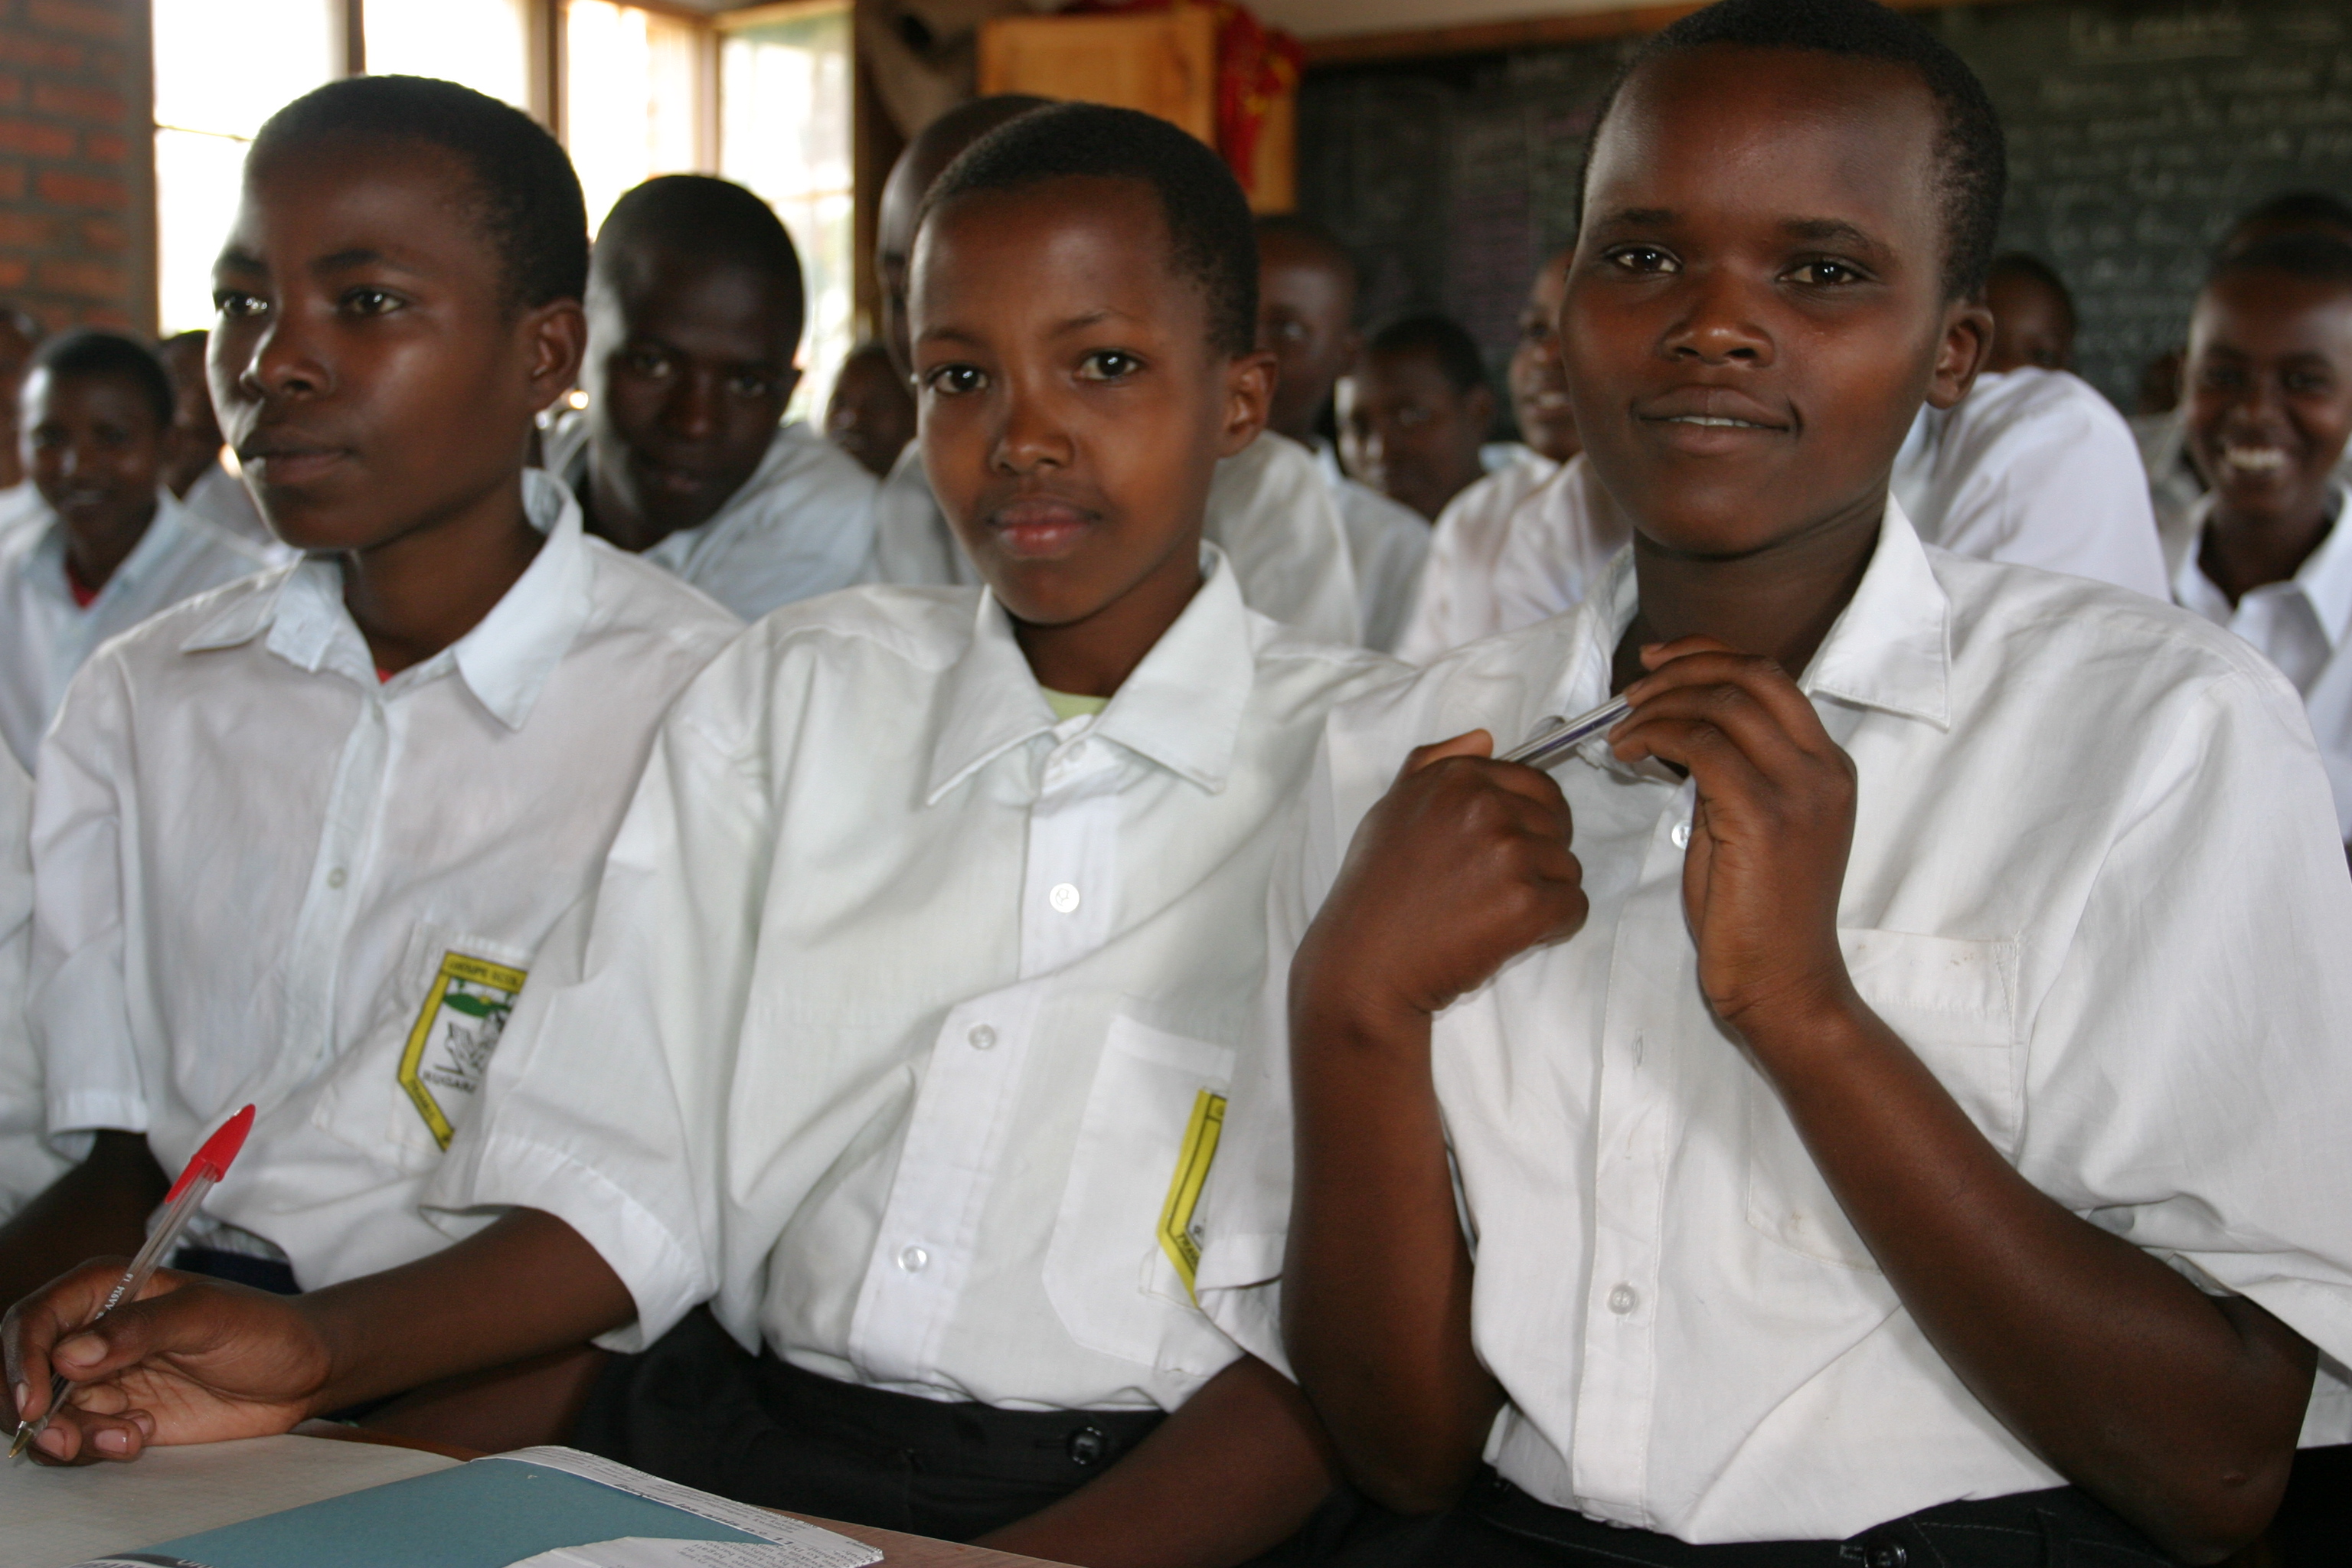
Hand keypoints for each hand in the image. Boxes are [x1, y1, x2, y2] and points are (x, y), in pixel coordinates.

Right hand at [5, 1260, 331, 1462]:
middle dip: (37, 1413)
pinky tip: (143, 1436)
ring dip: (73, 1437)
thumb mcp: (209, 1317)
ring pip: (47, 1415)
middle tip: (70, 1439)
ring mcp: (102, 1376)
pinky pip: (78, 1439)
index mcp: (106, 1288)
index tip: (37, 1403)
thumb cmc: (263, 1327)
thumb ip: (140, 1330)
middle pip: (25, 1373)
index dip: (23, 1360)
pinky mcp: (117, 1414)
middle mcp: (92, 1331)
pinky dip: (97, 1447)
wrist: (301, 1371)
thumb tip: (71, 1354)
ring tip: (132, 1436)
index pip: (34, 1320)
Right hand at [1295, 731, 1588, 1027]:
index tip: (1498, 853)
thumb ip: (1434, 764)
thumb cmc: (1375, 891)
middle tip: (1490, 889)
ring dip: (1542, 894)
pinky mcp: (1526, 904)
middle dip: (1536, 858)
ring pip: (1567, 869)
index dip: (1527, 823)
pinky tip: (1510, 936)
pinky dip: (1552, 928)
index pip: (1536, 787)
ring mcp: (1509, 853)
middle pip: (1557, 826)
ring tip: (1492, 914)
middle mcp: (1486, 805)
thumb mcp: (1391, 809)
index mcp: (1458, 778)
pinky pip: (1574, 908)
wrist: (1365, 964)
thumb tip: (1485, 738)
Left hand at [1608, 638, 1856, 1039]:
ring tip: (1623, 728)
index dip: (1709, 654)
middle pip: (1753, 674)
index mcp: (1827, 765)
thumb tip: (1684, 731)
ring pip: (1724, 705)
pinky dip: (1657, 737)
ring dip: (1661, 705)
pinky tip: (1629, 753)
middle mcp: (1822, 768)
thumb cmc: (1757, 914)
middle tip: (1634, 688)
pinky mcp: (1764, 818)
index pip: (1771, 676)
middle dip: (1685, 666)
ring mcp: (1800, 791)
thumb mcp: (1749, 826)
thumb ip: (1731, 774)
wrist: (1783, 984)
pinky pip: (1703, 748)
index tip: (1658, 662)